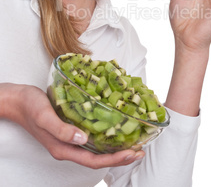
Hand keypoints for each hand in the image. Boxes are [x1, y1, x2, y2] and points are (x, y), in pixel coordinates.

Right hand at [3, 84, 143, 167]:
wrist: (19, 100)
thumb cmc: (30, 106)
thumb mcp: (45, 116)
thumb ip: (62, 130)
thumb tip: (84, 139)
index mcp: (63, 148)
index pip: (94, 160)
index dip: (115, 159)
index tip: (133, 153)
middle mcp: (69, 147)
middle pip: (98, 158)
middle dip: (120, 156)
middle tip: (140, 150)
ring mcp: (69, 139)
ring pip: (96, 149)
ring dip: (115, 148)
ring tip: (132, 142)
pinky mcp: (70, 129)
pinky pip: (92, 138)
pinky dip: (105, 136)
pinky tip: (113, 129)